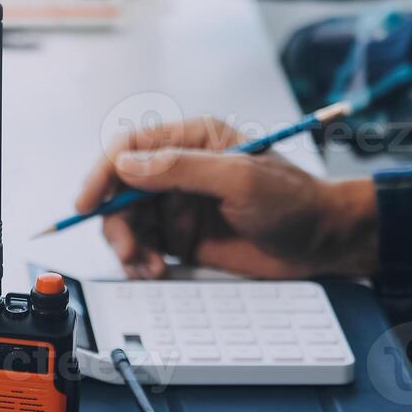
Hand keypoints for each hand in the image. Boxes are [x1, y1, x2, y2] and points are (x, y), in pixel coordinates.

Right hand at [76, 117, 377, 279]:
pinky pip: (144, 246)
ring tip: (148, 267)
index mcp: (192, 139)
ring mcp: (178, 204)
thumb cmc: (293, 201)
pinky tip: (155, 271)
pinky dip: (141, 261)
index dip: (103, 174)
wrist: (323, 243)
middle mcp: (179, 169)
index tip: (88, 203)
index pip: (131, 149)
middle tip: (129, 250)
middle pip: (120, 190)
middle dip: (117, 222)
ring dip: (129, 246)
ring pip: (128, 222)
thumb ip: (181, 169)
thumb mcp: (238, 179)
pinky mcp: (182, 236)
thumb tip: (126, 165)